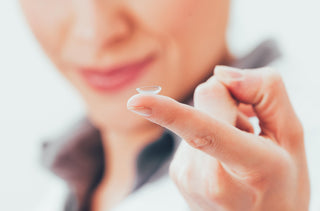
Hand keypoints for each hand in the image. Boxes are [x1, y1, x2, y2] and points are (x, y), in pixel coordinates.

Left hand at [127, 66, 309, 210]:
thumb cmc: (282, 182)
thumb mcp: (292, 137)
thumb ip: (266, 93)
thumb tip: (220, 73)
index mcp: (248, 168)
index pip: (204, 131)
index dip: (168, 112)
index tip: (135, 101)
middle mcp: (206, 177)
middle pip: (205, 101)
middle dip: (230, 103)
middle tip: (251, 131)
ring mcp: (186, 177)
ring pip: (196, 113)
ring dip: (220, 122)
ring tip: (237, 152)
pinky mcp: (177, 173)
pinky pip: (188, 131)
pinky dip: (208, 135)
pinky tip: (223, 158)